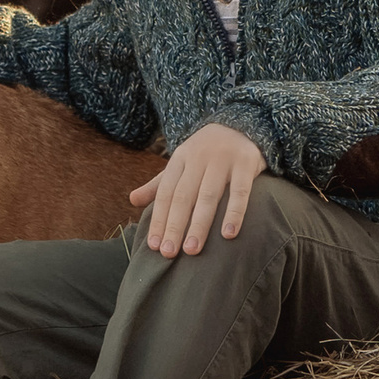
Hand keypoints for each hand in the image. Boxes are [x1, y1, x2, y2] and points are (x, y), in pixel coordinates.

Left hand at [129, 123, 264, 256]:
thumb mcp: (181, 163)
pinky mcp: (246, 163)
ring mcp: (223, 160)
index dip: (158, 219)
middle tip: (168, 253)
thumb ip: (158, 184)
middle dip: (174, 226)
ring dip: (199, 224)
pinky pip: (240, 192)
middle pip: (183, 196)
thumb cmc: (206, 153)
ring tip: (192, 250)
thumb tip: (131, 200)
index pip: (165, 193)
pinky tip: (228, 235)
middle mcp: (199, 158)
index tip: (153, 246)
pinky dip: (234, 213)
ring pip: (208, 196)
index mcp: (180, 159)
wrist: (241, 125)